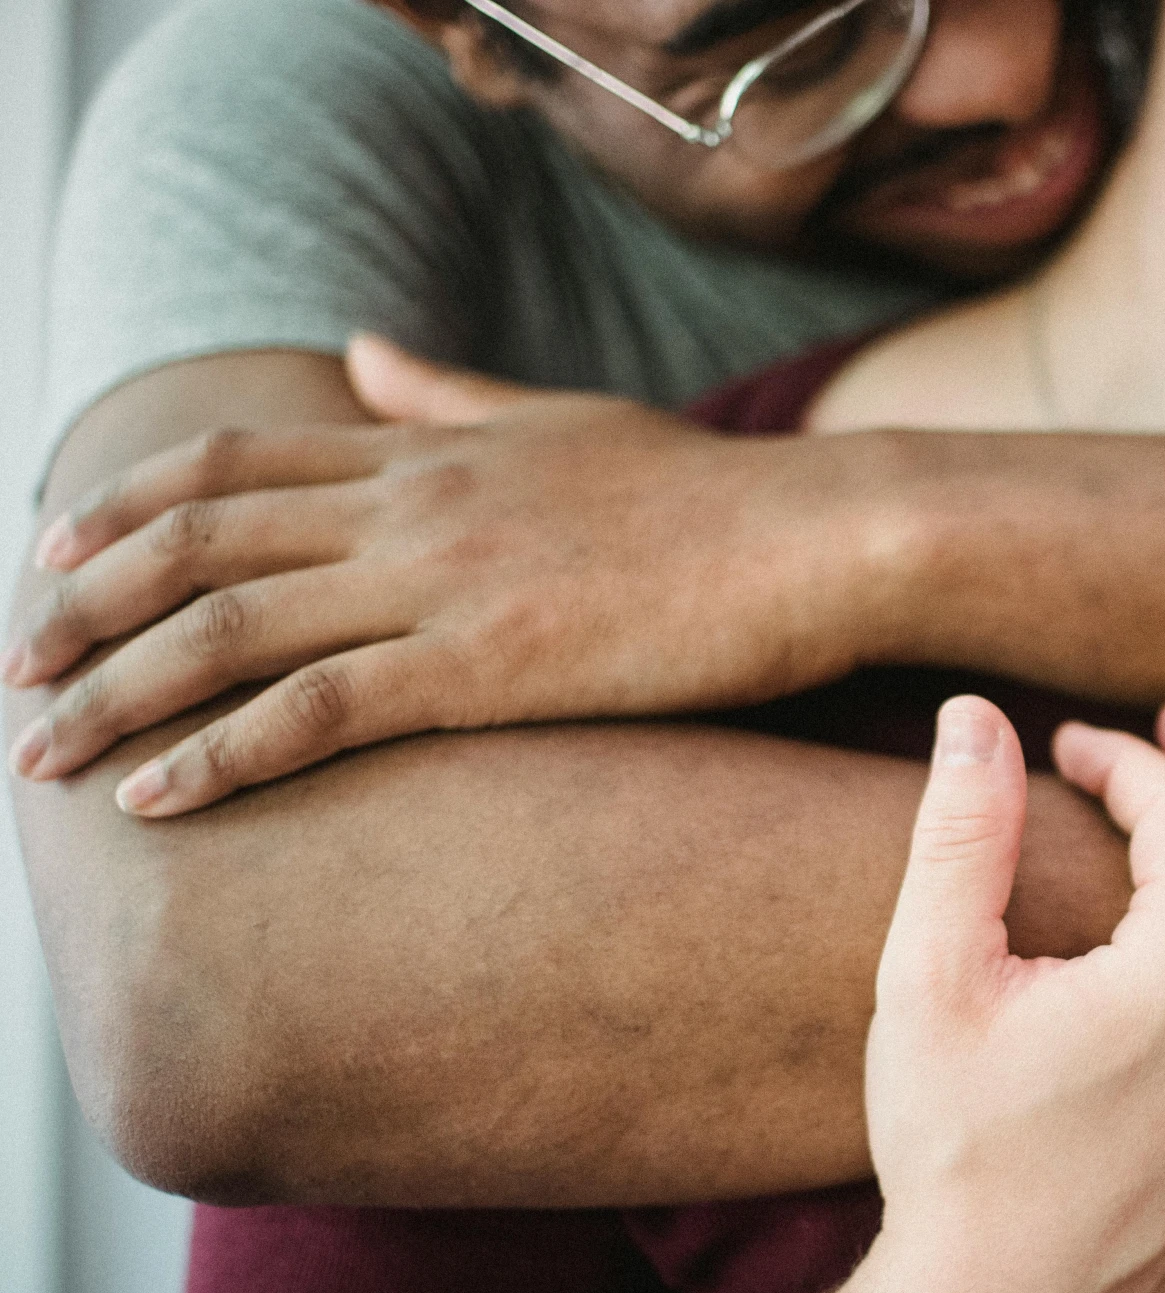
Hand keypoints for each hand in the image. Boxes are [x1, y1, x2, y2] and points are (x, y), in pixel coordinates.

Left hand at [7, 335, 895, 815]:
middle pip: (195, 542)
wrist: (816, 538)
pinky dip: (216, 754)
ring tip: (39, 751)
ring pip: (227, 629)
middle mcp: (409, 507)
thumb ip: (451, 396)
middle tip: (11, 670)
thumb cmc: (710, 495)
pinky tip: (154, 798)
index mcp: (426, 451)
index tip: (49, 548)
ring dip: (115, 692)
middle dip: (80, 608)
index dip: (123, 505)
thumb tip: (365, 354)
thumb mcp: (562, 421)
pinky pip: (314, 712)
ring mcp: (441, 584)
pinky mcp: (484, 668)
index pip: (231, 468)